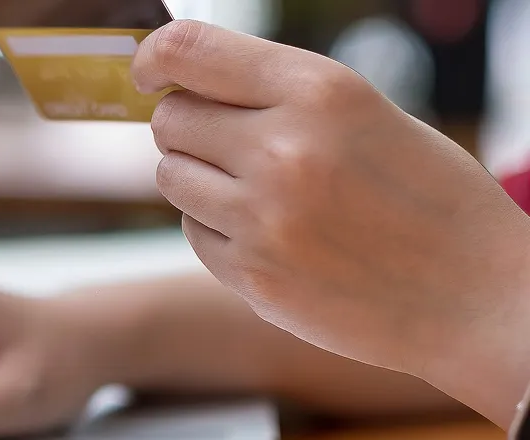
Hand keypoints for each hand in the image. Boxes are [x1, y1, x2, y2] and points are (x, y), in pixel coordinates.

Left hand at [135, 20, 529, 420]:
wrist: (478, 295)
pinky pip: (192, 231)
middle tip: (232, 145)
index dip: (153, 59)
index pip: (188, 51)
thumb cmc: (426, 197)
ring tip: (262, 192)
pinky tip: (275, 235)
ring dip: (198, 179)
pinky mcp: (251, 273)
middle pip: (170, 118)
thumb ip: (277, 92)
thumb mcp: (365, 113)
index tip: (148, 73)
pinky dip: (217, 230)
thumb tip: (182, 79)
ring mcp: (264, 216)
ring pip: (170, 176)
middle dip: (189, 127)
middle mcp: (284, 148)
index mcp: (320, 91)